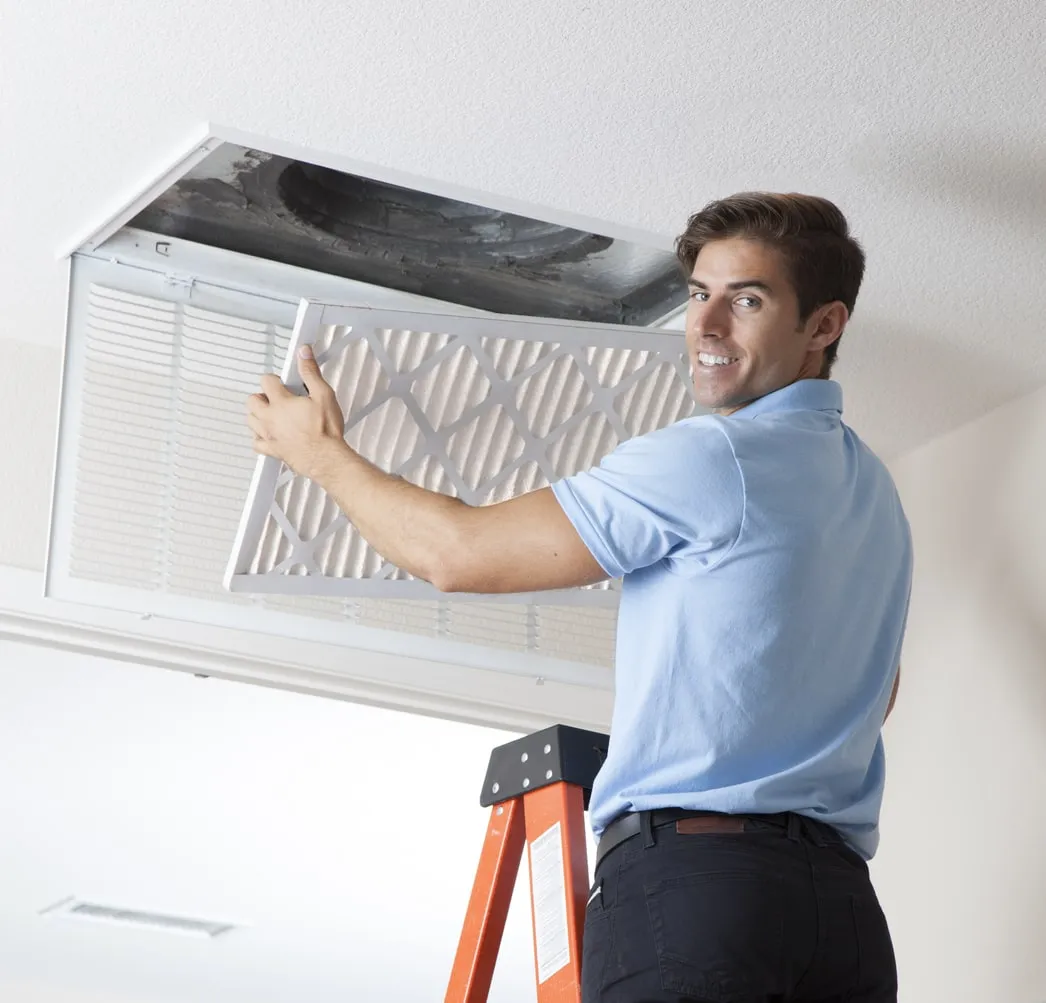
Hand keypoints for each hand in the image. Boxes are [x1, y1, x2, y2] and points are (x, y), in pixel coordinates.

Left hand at [246, 344, 347, 479]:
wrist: (326, 459)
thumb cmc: (325, 431)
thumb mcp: (324, 395)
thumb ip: (310, 373)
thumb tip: (303, 353)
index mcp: (281, 402)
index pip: (266, 381)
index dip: (274, 379)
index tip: (283, 383)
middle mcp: (270, 418)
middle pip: (252, 400)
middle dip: (262, 396)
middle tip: (276, 398)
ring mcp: (268, 435)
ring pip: (250, 419)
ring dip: (258, 414)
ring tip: (272, 413)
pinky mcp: (271, 450)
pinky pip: (255, 442)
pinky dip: (258, 436)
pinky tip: (268, 434)